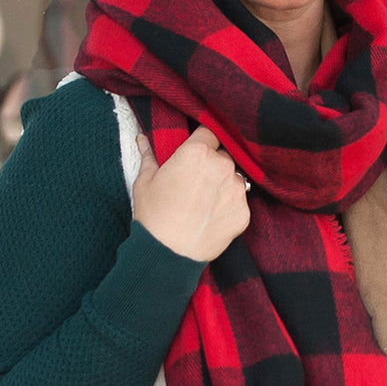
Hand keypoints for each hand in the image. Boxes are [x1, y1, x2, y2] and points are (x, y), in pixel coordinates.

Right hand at [132, 127, 250, 261]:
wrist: (168, 253)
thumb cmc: (153, 215)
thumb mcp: (145, 181)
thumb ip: (149, 155)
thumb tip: (142, 139)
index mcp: (198, 152)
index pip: (210, 132)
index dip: (204, 140)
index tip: (199, 149)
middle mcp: (222, 166)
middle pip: (224, 155)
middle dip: (213, 163)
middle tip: (198, 181)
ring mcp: (236, 189)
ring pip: (234, 178)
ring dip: (224, 185)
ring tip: (205, 202)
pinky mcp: (244, 212)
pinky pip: (239, 202)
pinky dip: (229, 206)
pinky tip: (212, 217)